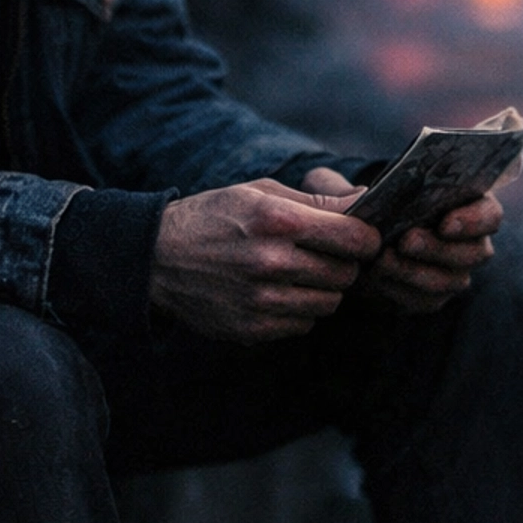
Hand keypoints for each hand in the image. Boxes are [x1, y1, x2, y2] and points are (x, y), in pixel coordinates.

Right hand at [151, 179, 381, 343]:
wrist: (156, 258)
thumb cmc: (214, 216)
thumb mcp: (259, 192)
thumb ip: (316, 201)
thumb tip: (366, 201)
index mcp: (276, 220)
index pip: (354, 238)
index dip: (366, 238)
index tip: (360, 237)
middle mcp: (271, 262)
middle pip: (346, 274)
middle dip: (344, 264)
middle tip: (325, 254)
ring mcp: (261, 301)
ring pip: (329, 303)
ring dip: (322, 289)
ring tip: (297, 272)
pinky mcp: (252, 329)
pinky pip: (303, 324)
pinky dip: (299, 310)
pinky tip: (276, 292)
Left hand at [300, 169, 502, 315]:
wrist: (354, 241)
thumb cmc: (363, 204)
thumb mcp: (350, 188)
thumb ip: (349, 187)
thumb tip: (359, 195)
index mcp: (467, 205)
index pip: (490, 214)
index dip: (474, 220)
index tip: (445, 221)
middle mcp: (469, 243)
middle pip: (474, 252)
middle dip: (439, 247)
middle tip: (406, 240)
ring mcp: (453, 274)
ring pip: (448, 281)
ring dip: (416, 272)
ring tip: (382, 262)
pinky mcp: (430, 298)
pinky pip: (423, 302)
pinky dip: (399, 292)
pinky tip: (375, 281)